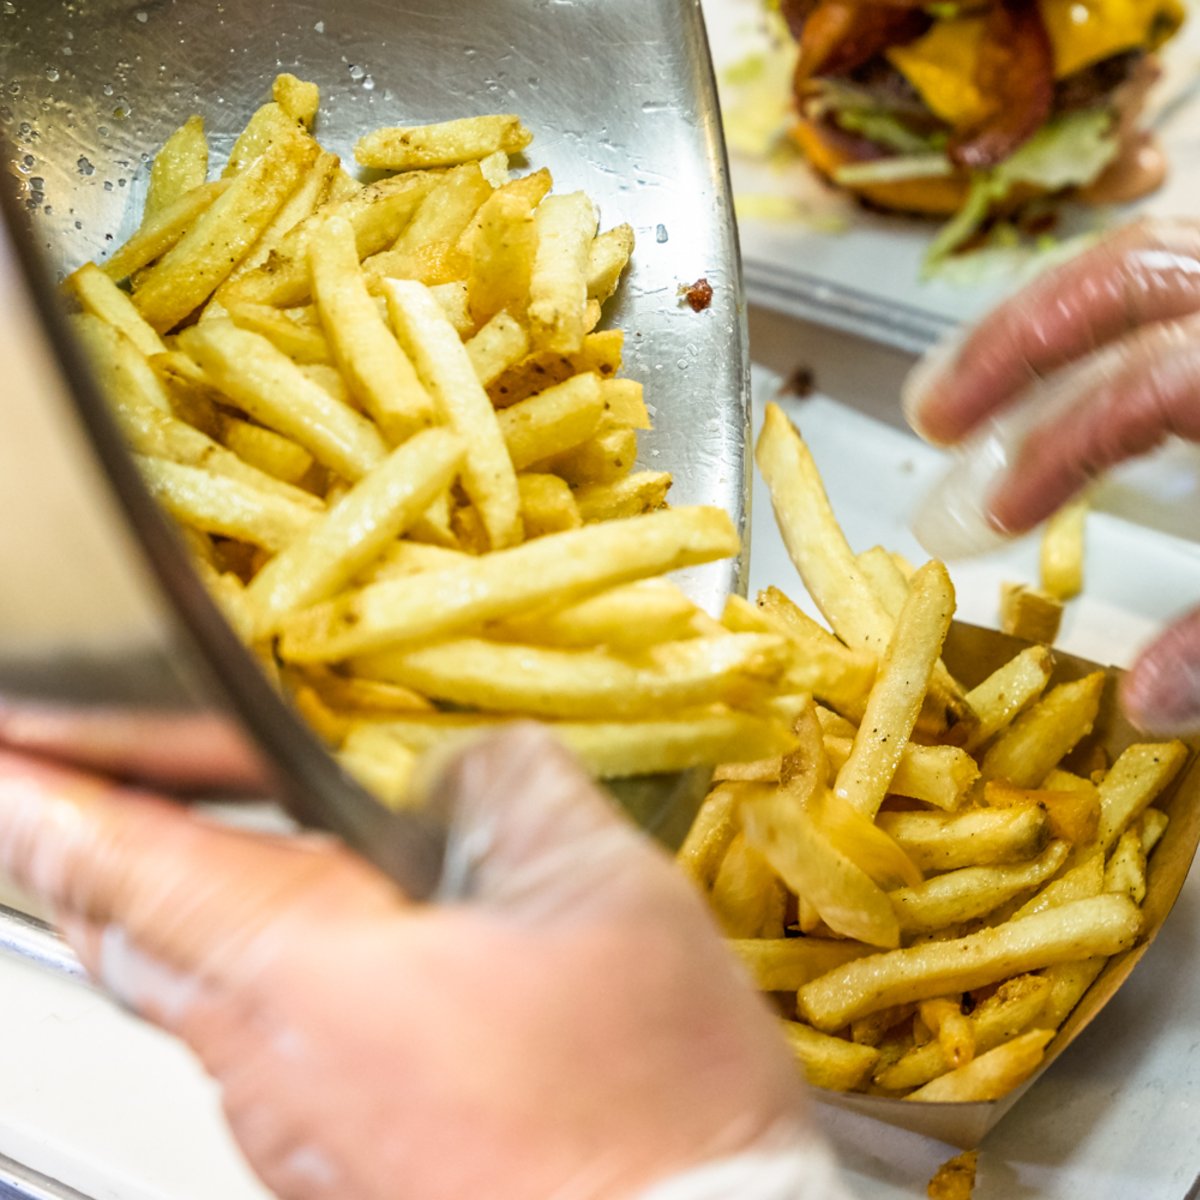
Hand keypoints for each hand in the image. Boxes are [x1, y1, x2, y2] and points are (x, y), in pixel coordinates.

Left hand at [0, 722, 842, 1199]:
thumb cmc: (641, 1090)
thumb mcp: (600, 881)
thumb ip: (504, 781)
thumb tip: (451, 766)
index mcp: (309, 966)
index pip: (121, 861)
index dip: (41, 792)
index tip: (3, 750)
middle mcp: (266, 1060)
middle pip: (135, 932)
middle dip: (98, 844)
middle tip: (94, 777)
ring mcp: (293, 1127)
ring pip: (203, 991)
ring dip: (206, 909)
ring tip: (262, 845)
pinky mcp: (338, 1166)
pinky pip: (270, 1046)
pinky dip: (280, 978)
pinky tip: (363, 959)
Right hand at [903, 217, 1199, 733]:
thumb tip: (1145, 703)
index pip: (1147, 385)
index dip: (1052, 449)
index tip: (981, 517)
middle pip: (1133, 273)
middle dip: (1011, 344)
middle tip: (928, 413)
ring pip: (1151, 250)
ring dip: (1045, 314)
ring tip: (965, 379)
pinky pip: (1175, 268)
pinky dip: (1101, 310)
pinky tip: (1062, 363)